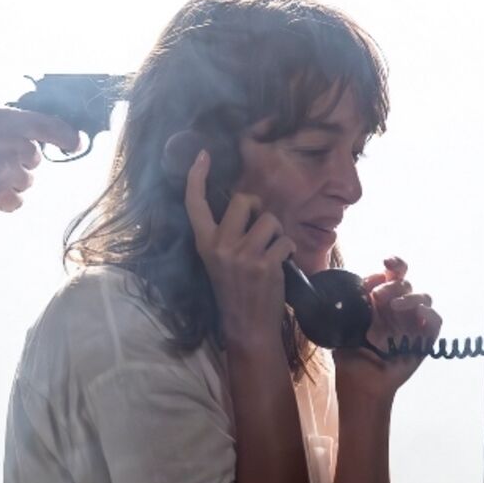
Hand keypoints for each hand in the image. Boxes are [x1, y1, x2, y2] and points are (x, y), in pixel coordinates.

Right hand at [0, 108, 79, 214]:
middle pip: (35, 160)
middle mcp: (10, 148)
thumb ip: (13, 123)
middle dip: (21, 161)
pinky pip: (15, 202)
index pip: (51, 127)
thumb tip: (43, 131)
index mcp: (6, 122)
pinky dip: (3, 198)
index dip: (68, 136)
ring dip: (12, 181)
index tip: (75, 142)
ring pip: (26, 183)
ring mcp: (4, 176)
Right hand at [184, 150, 295, 347]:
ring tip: (272, 251)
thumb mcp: (219, 261)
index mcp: (205, 243)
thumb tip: (245, 206)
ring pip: (269, 220)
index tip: (203, 155)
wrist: (247, 326)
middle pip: (243, 200)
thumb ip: (226, 235)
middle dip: (257, 208)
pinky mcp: (264, 264)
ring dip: (277, 233)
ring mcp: (242, 255)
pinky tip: (282, 265)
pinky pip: (285, 241)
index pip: (194, 204)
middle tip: (260, 229)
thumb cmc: (236, 292)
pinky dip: (289, 251)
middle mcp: (220, 246)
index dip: (196, 177)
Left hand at [334, 256, 441, 397]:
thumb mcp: (342, 327)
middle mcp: (399, 310)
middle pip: (407, 283)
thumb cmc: (351, 358)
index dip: (393, 265)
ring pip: (424, 297)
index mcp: (380, 302)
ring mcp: (413, 324)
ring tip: (394, 305)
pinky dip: (430, 314)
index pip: (392, 275)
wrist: (360, 385)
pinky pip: (436, 321)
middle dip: (394, 283)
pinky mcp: (424, 340)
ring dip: (410, 296)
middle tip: (378, 295)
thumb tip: (345, 287)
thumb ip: (345, 307)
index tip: (385, 262)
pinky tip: (419, 313)